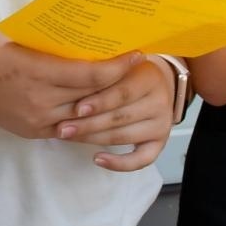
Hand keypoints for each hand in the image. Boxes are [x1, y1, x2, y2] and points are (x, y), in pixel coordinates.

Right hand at [0, 36, 142, 138]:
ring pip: (85, 118)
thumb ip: (52, 43)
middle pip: (93, 97)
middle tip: (136, 69)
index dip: (118, 67)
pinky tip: (99, 109)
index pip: (91, 75)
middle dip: (118, 83)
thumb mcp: (18, 39)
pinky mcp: (33, 131)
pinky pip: (69, 128)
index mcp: (36, 71)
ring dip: (106, 104)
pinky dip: (86, 119)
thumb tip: (87, 32)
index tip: (135, 55)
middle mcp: (40, 100)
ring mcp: (37, 120)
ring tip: (125, 90)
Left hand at [53, 55, 173, 170]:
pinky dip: (119, 163)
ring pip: (124, 136)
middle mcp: (160, 101)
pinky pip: (142, 159)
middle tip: (63, 128)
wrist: (154, 82)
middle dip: (88, 124)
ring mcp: (162, 124)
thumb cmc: (126, 71)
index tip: (76, 109)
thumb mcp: (116, 62)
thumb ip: (101, 69)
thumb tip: (68, 72)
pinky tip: (97, 159)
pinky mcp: (160, 142)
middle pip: (120, 117)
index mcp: (149, 77)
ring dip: (93, 139)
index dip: (99, 102)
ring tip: (69, 137)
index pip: (122, 93)